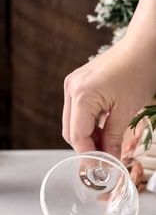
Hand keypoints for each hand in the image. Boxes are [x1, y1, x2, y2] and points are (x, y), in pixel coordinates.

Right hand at [62, 38, 155, 157]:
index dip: (88, 156)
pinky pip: (77, 111)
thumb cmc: (139, 71)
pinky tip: (103, 131)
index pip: (77, 136)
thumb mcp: (126, 110)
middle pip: (70, 131)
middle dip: (86, 148)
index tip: (100, 169)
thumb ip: (113, 138)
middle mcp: (72, 89)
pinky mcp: (78, 84)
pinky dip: (88, 124)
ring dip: (87, 137)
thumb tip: (109, 160)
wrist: (143, 45)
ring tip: (107, 147)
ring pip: (72, 122)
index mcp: (81, 95)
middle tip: (104, 161)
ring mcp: (73, 85)